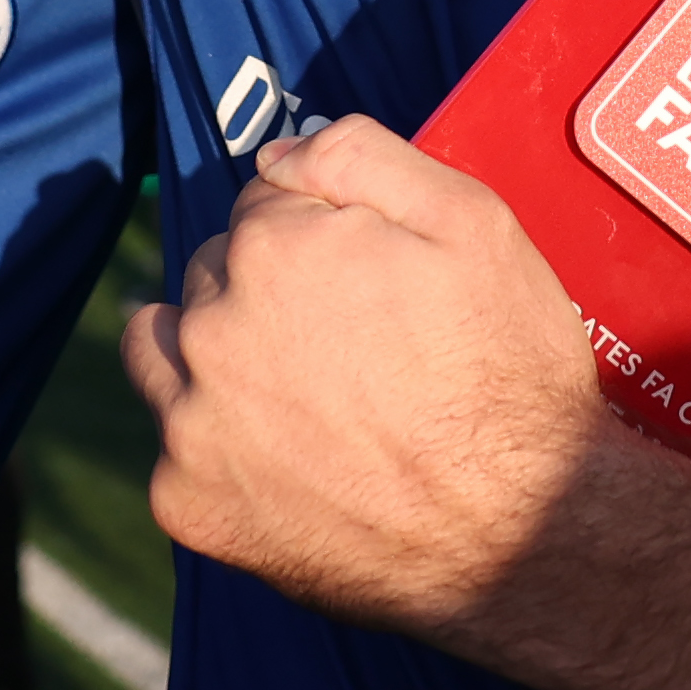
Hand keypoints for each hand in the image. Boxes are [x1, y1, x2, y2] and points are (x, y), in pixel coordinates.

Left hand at [123, 118, 620, 638]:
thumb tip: (275, 157)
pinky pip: (174, 448)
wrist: (523, 532)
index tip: (365, 283)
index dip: (318, 238)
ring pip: (167, 349)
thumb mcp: (474, 225)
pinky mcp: (186, 502)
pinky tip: (283, 460)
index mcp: (271, 248)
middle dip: (263, 291)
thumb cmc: (508, 375)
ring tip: (290, 390)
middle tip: (342, 344)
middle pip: (213, 275)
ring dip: (211, 353)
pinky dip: (216, 447)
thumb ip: (362, 159)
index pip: (262, 208)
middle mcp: (212, 328)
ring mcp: (191, 422)